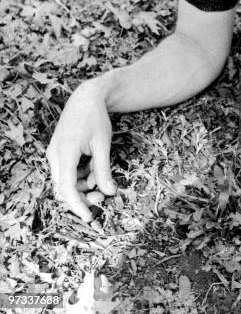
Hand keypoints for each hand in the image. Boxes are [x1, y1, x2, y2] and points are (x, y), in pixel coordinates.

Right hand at [46, 79, 115, 221]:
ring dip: (82, 186)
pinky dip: (80, 176)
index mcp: (65, 153)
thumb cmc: (95, 119)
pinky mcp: (58, 153)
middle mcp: (55, 155)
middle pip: (64, 188)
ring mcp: (55, 154)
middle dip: (83, 196)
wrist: (86, 98)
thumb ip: (103, 170)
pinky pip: (67, 172)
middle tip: (103, 197)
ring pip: (65, 181)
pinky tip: (94, 170)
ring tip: (101, 180)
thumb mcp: (103, 145)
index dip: (77, 205)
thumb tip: (110, 193)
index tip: (90, 217)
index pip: (66, 188)